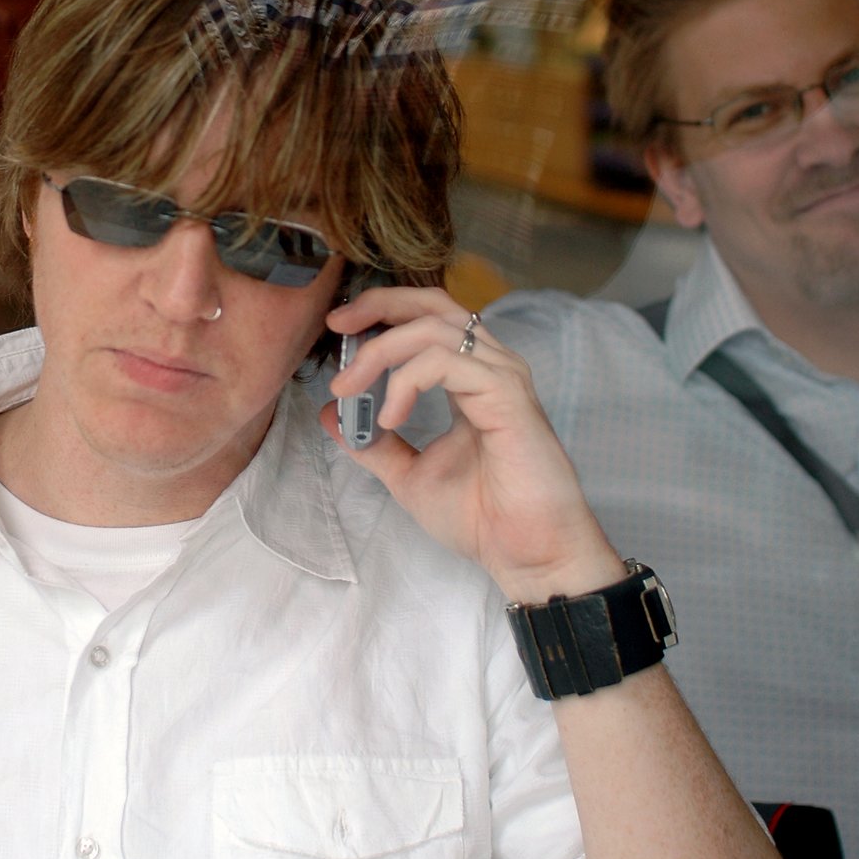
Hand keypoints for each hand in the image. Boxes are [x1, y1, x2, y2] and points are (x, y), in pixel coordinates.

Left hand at [325, 287, 624, 604]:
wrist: (527, 554)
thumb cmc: (484, 518)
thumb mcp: (410, 475)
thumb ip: (374, 443)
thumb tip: (331, 415)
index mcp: (471, 378)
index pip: (428, 319)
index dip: (382, 311)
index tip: (338, 327)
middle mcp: (490, 367)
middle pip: (434, 304)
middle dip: (379, 305)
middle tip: (337, 325)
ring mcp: (502, 377)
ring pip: (433, 329)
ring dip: (380, 351)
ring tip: (349, 391)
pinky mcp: (507, 395)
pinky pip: (446, 362)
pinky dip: (406, 382)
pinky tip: (390, 418)